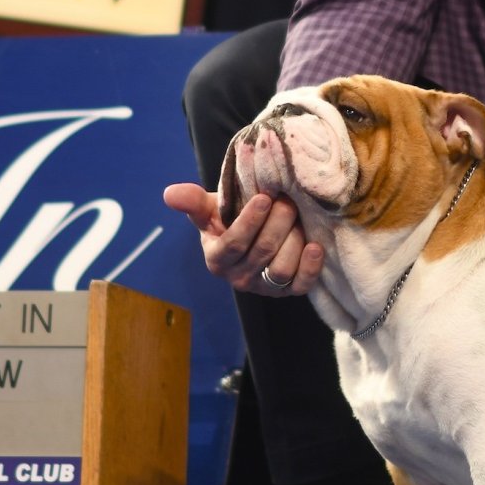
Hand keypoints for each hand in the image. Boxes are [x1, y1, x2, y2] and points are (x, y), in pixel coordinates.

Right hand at [162, 179, 323, 295]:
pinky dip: (310, 267)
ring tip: (300, 217)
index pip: (233, 244)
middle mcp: (238, 278)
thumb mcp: (211, 208)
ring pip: (281, 269)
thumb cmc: (230, 218)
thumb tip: (169, 193)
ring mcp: (263, 287)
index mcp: (217, 259)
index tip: (264, 198)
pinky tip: (315, 247)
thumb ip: (193, 202)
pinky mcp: (287, 292)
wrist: (255, 233)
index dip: (250, 222)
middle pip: (262, 252)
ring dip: (294, 240)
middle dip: (278, 223)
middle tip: (287, 201)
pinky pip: (300, 285)